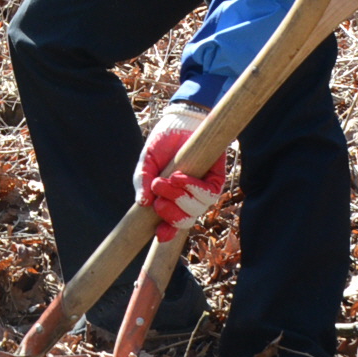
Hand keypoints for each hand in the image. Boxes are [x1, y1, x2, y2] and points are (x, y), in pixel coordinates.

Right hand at [133, 103, 227, 241]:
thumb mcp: (145, 164)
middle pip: (184, 221)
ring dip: (178, 198)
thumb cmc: (161, 145)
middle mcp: (188, 200)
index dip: (167, 233)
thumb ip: (141, 182)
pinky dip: (193, 188)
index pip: (171, 225)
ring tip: (166, 180)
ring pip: (195, 209)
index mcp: (171, 201)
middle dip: (170, 213)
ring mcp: (203, 191)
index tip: (159, 234)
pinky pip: (208, 194)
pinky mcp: (216, 180)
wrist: (179, 123)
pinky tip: (180, 176)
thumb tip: (141, 203)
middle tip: (157, 197)